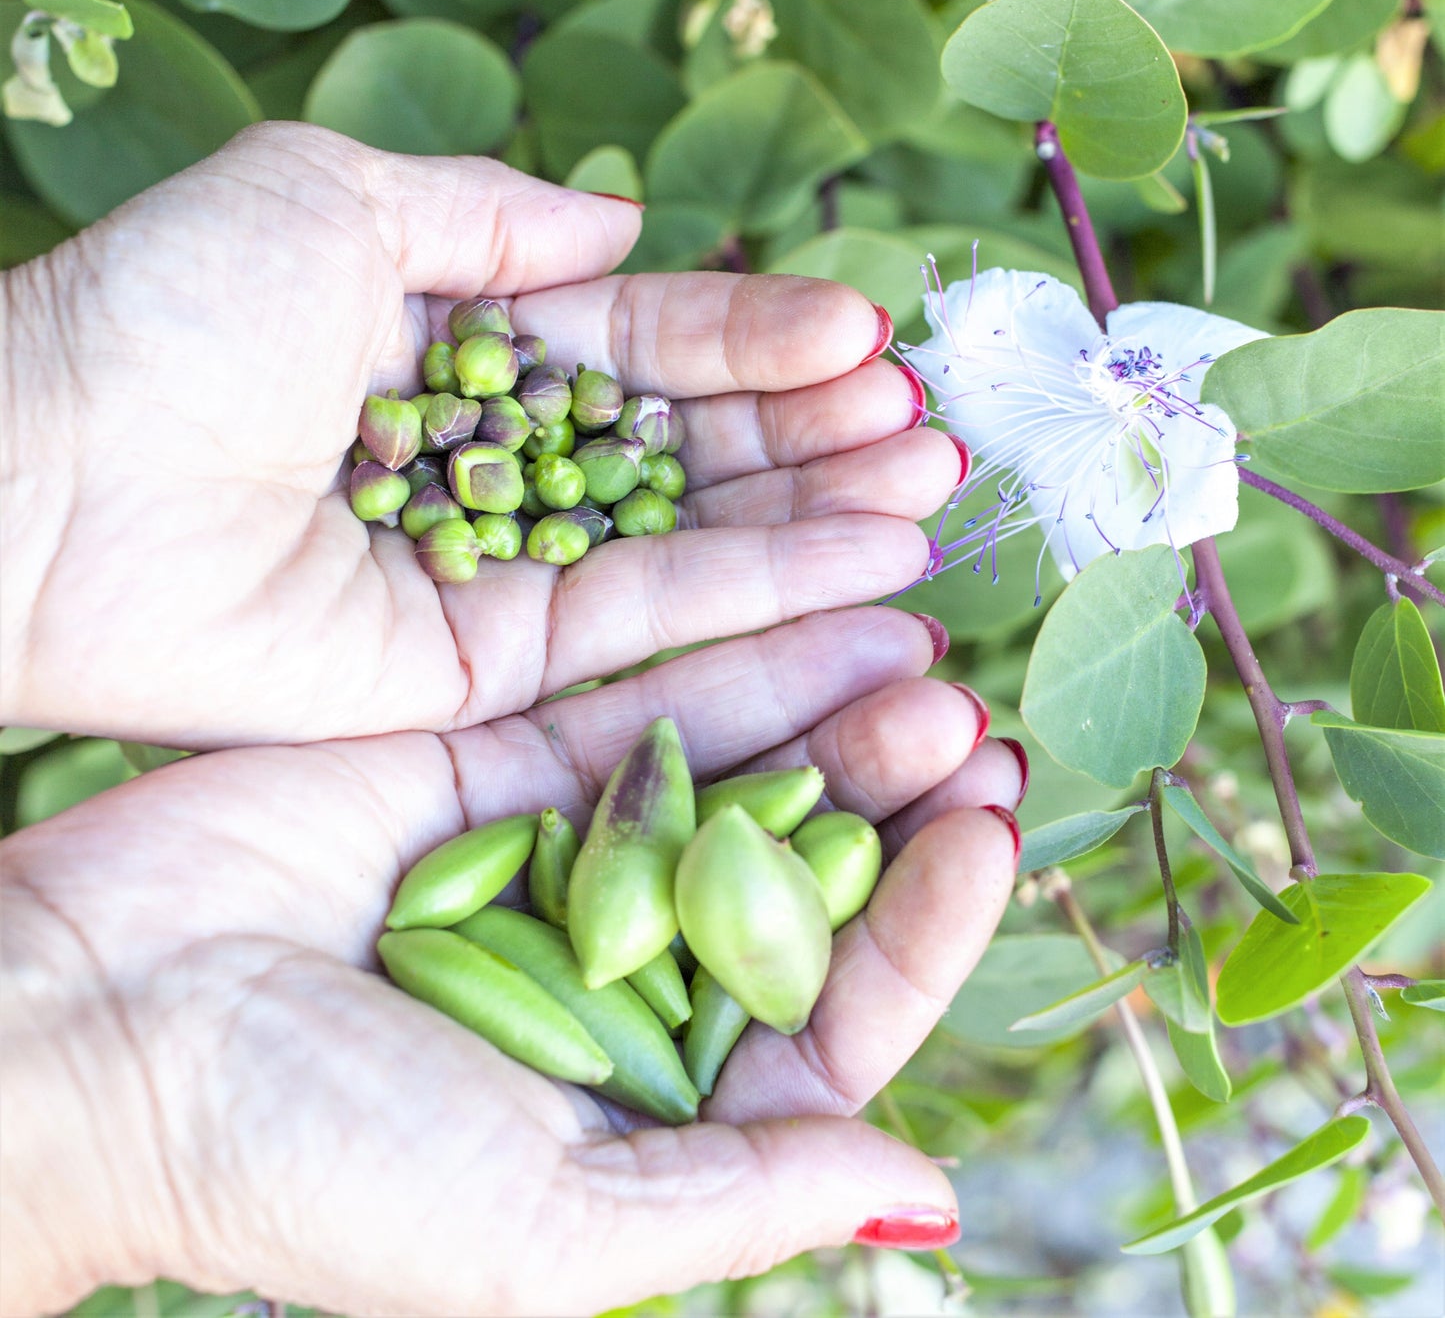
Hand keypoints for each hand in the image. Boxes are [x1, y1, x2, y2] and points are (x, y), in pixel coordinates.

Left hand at [0, 123, 957, 747]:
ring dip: (817, 516)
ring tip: (930, 490)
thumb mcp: (336, 201)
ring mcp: (499, 577)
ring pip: (691, 543)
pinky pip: (647, 628)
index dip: (753, 340)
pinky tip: (871, 568)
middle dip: (812, 436)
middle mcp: (496, 467)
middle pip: (687, 452)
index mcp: (462, 348)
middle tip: (928, 425)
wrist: (46, 482)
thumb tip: (624, 227)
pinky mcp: (490, 676)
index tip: (864, 334)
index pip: (643, 344)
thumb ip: (490, 216)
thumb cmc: (174, 316)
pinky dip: (762, 599)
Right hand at [0, 608, 1024, 1316]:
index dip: (923, 927)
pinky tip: (813, 611)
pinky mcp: (492, 763)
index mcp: (654, 1097)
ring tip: (920, 650)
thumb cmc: (307, 1167)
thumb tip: (926, 1191)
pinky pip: (634, 703)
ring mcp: (561, 856)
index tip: (988, 836)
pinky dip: (724, 662)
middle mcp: (623, 969)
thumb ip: (739, 1194)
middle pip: (797, 875)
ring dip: (827, 710)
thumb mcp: (542, 1229)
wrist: (92, 1032)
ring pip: (732, 774)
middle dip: (890, 800)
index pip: (831, 1008)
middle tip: (969, 724)